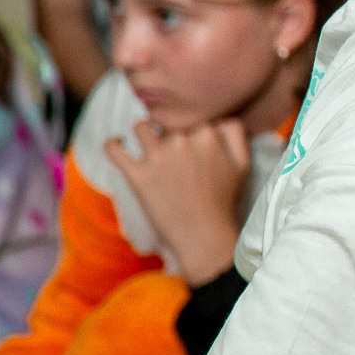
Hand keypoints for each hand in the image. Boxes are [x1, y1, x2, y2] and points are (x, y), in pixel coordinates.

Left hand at [104, 119, 249, 284]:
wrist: (204, 235)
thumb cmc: (224, 201)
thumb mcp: (242, 164)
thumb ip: (235, 134)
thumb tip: (221, 119)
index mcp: (207, 135)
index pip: (192, 119)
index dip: (190, 130)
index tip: (191, 146)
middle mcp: (181, 140)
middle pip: (168, 123)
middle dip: (169, 134)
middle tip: (173, 155)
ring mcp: (157, 157)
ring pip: (141, 128)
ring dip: (143, 134)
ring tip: (147, 145)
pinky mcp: (137, 174)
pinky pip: (113, 149)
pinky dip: (112, 144)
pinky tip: (117, 143)